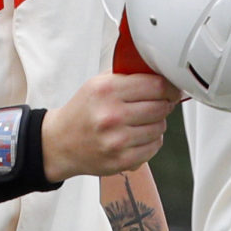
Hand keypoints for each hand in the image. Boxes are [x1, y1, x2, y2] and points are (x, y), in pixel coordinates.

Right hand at [43, 73, 178, 180]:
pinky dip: (151, 141)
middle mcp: (111, 115)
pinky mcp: (121, 160)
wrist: (60, 143)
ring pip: (160, 127)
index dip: (169, 87)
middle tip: (155, 104)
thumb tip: (162, 70)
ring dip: (156, 123)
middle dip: (164, 104)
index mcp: (107, 90)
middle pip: (161, 107)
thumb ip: (128, 74)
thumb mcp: (98, 83)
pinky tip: (137, 136)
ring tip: (141, 122)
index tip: (171, 89)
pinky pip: (154, 147)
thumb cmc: (83, 111)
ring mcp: (117, 140)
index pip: (156, 86)